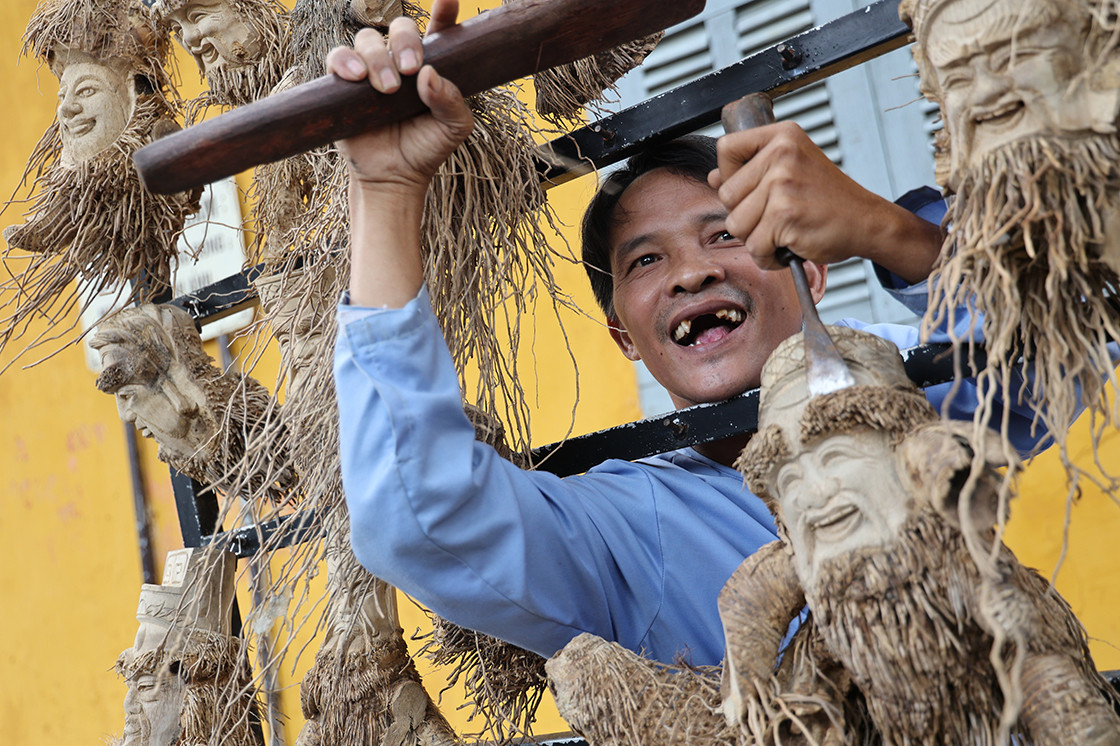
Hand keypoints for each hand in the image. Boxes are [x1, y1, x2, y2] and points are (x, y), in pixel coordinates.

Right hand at [324, 0, 473, 195]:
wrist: (394, 178)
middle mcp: (399, 62)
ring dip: (377, 59)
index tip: (449, 0)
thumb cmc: (427, 149)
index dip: (444, 11)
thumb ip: (451, 100)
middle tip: (410, 68)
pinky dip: (345, 61)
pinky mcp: (343, 84)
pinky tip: (356, 78)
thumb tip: (429, 74)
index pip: (440, 30)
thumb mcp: (454, 128)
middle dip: (405, 41)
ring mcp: (370, 71)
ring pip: (368, 40)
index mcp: (430, 66)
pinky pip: (337, 57)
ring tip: (387, 88)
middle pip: (400, 27)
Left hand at [709, 122, 941, 283]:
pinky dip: (769, 256)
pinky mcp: (784, 214)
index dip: (729, 175)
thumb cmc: (829, 199)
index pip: (726, 149)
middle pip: (725, 194)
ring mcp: (782, 183)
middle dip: (745, 215)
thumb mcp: (792, 169)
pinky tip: (790, 244)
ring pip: (735, 224)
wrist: (866, 221)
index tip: (752, 188)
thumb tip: (713, 177)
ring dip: (757, 238)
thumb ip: (751, 170)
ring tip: (785, 229)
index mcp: (782, 136)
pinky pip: (754, 246)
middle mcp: (781, 154)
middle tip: (778, 214)